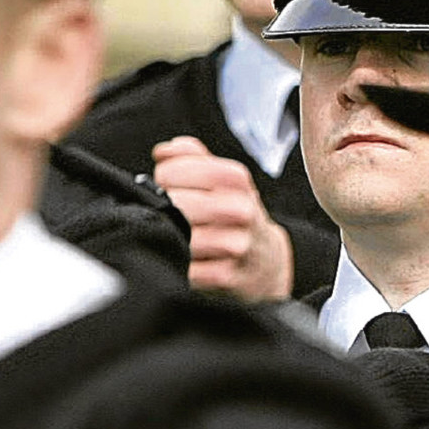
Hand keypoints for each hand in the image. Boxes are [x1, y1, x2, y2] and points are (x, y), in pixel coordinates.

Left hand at [151, 136, 293, 300]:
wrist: (266, 262)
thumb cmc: (235, 216)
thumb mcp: (223, 179)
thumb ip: (191, 156)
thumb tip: (163, 153)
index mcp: (235, 179)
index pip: (171, 170)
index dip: (162, 179)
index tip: (171, 187)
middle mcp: (240, 210)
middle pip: (173, 202)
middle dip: (164, 209)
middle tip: (173, 215)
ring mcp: (235, 244)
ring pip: (178, 234)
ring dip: (170, 236)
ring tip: (179, 236)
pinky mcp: (226, 276)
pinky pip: (185, 267)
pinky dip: (179, 264)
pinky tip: (187, 259)